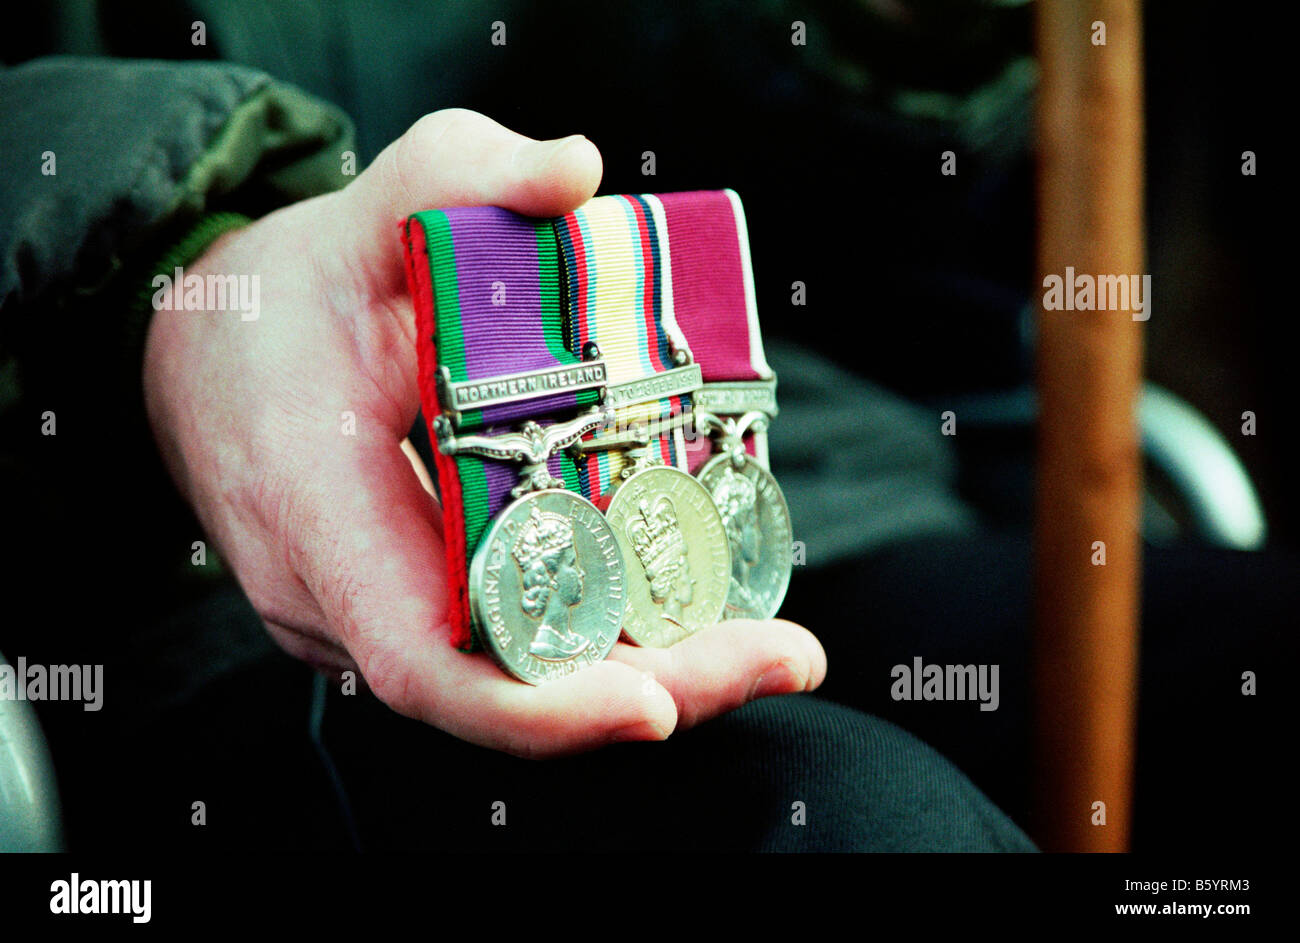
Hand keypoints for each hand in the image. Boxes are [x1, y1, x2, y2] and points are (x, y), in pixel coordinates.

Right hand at [143, 108, 825, 757]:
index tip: (658, 705)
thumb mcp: (363, 211)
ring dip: (646, 667)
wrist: (199, 360)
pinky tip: (690, 611)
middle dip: (657, 684)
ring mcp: (361, 620)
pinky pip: (502, 649)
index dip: (541, 706)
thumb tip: (578, 171)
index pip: (424, 660)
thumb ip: (461, 172)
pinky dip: (599, 641)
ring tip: (766, 639)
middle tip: (786, 654)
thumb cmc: (282, 294)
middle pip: (506, 688)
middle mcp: (332, 598)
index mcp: (315, 507)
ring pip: (514, 680)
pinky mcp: (393, 614)